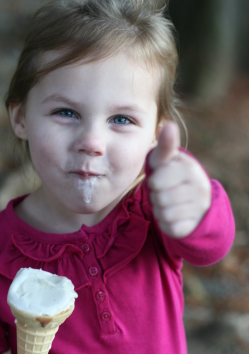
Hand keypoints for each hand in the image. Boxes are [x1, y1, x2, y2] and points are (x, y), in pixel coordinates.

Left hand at [147, 122, 210, 237]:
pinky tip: (173, 214)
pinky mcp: (194, 225)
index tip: (161, 178)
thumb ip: (166, 145)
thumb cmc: (172, 174)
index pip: (156, 182)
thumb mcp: (167, 159)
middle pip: (159, 199)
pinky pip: (169, 227)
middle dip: (156, 196)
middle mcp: (200, 188)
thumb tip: (168, 125)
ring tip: (168, 202)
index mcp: (190, 169)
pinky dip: (165, 222)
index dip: (153, 182)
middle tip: (164, 192)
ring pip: (164, 214)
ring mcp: (199, 208)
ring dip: (160, 209)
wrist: (193, 198)